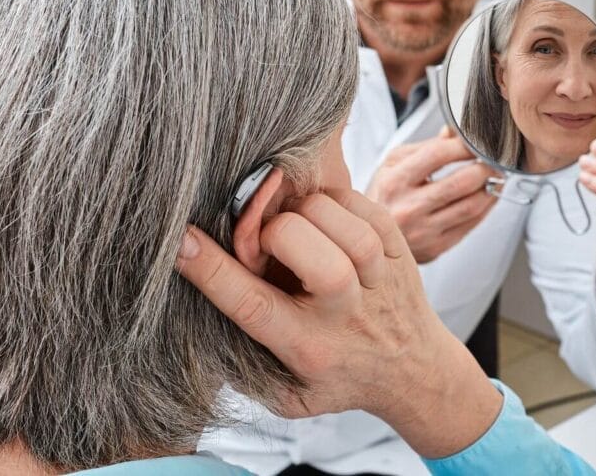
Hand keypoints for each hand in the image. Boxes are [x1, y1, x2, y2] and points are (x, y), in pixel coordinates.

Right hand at [175, 189, 500, 457]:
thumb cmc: (338, 378)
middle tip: (266, 242)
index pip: (252, 304)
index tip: (181, 240)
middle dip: (270, 232)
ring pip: (331, 217)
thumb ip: (240, 364)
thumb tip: (188, 315)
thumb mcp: (286, 395)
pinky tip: (323, 219)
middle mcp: (346, 311)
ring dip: (302, 213)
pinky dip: (332, 200)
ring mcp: (378, 276)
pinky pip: (359, 203)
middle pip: (300, 248)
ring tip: (297, 229)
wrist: (415, 371)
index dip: (212, 270)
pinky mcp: (398, 247)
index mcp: (309, 347)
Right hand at [366, 128, 497, 262]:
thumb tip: (455, 134)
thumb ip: (425, 147)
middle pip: (461, 183)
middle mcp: (408, 207)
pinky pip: (470, 226)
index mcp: (395, 181)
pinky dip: (486, 208)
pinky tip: (487, 197)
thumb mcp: (392, 164)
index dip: (464, 145)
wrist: (370, 236)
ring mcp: (423, 231)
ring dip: (491, 189)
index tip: (477, 141)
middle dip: (485, 167)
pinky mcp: (436, 248)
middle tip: (495, 160)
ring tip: (496, 177)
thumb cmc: (383, 195)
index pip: (438, 155)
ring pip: (471, 206)